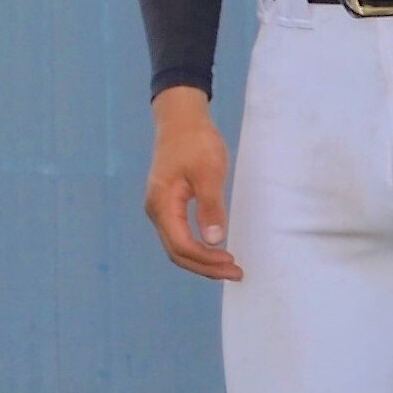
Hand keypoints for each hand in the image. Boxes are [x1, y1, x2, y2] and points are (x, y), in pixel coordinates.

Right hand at [144, 86, 240, 282]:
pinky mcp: (167, 203)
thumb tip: (214, 241)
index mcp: (162, 204)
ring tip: (228, 267)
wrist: (181, 119)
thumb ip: (210, 207)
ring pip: (177, 246)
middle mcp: (156, 210)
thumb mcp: (209, 173)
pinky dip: (196, 248)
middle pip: (177, 252)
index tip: (233, 263)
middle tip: (236, 273)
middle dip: (205, 267)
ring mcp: (160, 208)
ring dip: (201, 260)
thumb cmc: (196, 142)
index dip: (207, 259)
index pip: (181, 245)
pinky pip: (179, 235)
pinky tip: (214, 249)